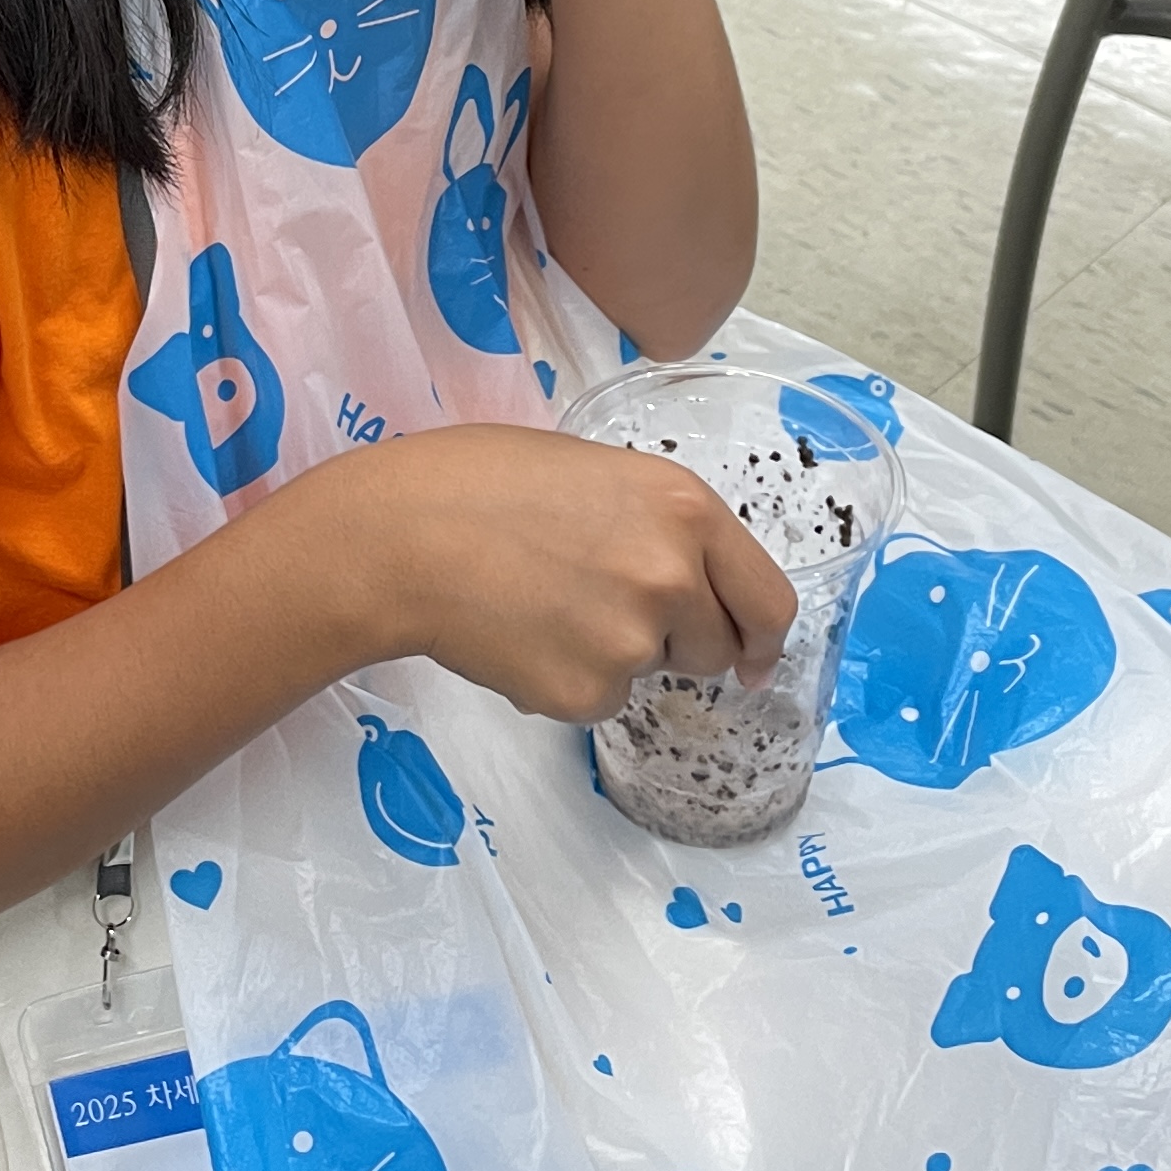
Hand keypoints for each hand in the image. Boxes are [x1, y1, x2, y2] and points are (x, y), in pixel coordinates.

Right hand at [315, 424, 797, 720]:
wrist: (400, 536)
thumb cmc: (478, 482)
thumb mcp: (596, 471)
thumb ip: (660, 524)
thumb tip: (693, 581)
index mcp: (685, 507)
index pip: (770, 600)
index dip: (763, 637)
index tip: (753, 657)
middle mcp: (674, 576)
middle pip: (714, 647)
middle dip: (675, 640)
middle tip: (603, 606)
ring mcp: (632, 641)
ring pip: (650, 672)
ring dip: (615, 655)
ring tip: (544, 604)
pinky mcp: (586, 693)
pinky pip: (596, 699)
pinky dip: (565, 679)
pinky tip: (518, 634)